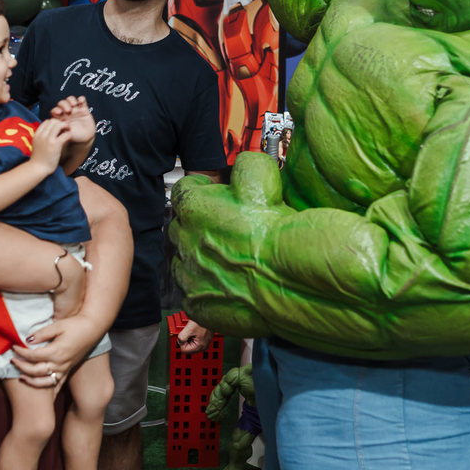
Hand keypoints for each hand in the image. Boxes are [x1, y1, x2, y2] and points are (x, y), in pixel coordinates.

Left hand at [11, 313, 102, 387]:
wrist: (93, 329)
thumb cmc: (75, 324)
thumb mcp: (58, 325)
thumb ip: (42, 334)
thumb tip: (27, 340)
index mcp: (56, 351)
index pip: (32, 355)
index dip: (21, 352)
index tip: (13, 347)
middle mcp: (60, 363)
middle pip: (36, 370)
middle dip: (22, 367)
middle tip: (12, 361)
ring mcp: (65, 368)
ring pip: (45, 382)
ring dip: (32, 381)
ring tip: (21, 378)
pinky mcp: (69, 370)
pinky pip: (58, 384)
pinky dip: (51, 392)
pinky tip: (45, 398)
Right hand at [29, 119, 71, 173]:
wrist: (38, 169)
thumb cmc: (39, 159)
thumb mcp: (37, 145)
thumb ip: (42, 138)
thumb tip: (50, 133)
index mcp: (37, 134)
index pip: (47, 121)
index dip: (54, 123)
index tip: (59, 129)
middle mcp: (42, 135)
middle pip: (53, 121)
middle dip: (61, 123)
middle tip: (66, 128)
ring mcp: (48, 139)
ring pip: (59, 125)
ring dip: (66, 126)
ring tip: (69, 131)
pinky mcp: (55, 145)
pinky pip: (65, 134)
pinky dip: (69, 134)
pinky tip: (70, 138)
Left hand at [49, 95, 94, 144]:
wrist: (85, 139)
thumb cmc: (73, 137)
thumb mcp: (64, 135)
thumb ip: (60, 130)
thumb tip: (55, 127)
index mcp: (59, 118)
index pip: (55, 110)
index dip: (56, 110)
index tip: (59, 113)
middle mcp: (66, 112)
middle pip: (62, 103)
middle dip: (64, 104)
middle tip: (68, 110)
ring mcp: (75, 110)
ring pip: (71, 99)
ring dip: (71, 100)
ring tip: (74, 105)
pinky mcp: (84, 109)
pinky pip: (82, 100)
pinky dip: (81, 99)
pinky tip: (81, 101)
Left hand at [169, 151, 288, 336]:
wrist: (288, 279)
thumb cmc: (276, 232)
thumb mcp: (263, 179)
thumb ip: (245, 166)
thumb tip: (243, 166)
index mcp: (195, 208)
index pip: (184, 190)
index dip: (201, 190)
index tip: (212, 193)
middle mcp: (186, 240)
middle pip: (181, 226)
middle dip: (198, 223)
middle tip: (224, 227)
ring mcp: (189, 275)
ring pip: (185, 260)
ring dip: (200, 256)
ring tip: (227, 258)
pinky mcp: (197, 303)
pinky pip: (192, 293)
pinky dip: (206, 288)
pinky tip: (228, 284)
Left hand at [176, 320, 212, 352]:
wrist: (209, 314)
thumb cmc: (202, 319)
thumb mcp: (189, 329)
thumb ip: (182, 338)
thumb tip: (180, 342)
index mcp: (200, 346)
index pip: (184, 350)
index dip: (181, 342)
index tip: (184, 335)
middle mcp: (203, 346)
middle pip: (188, 348)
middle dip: (185, 340)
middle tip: (188, 331)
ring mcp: (204, 342)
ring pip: (191, 344)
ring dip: (189, 337)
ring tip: (192, 330)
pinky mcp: (204, 338)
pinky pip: (195, 340)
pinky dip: (192, 335)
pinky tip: (194, 330)